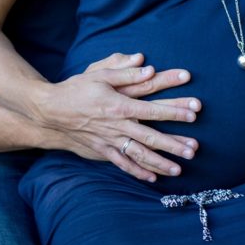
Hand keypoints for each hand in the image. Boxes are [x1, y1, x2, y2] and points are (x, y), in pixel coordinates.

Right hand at [38, 52, 200, 182]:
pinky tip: (153, 178)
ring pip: (139, 155)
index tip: (194, 114)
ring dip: (160, 163)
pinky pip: (122, 163)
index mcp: (119, 105)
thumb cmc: (77, 88)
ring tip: (179, 170)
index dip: (174, 112)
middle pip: (150, 137)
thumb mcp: (99, 74)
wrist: (50, 110)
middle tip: (193, 150)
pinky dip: (138, 172)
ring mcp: (109, 140)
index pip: (152, 109)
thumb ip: (125, 71)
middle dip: (174, 144)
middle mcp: (116, 126)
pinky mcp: (102, 150)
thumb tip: (147, 65)